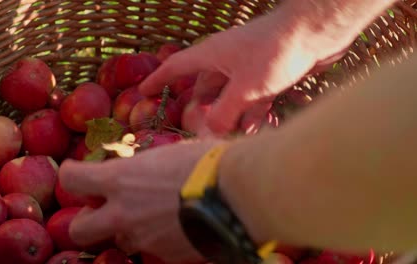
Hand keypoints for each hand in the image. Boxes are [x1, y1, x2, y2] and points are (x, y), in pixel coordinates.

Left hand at [58, 139, 222, 262]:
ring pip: (120, 242)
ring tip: (152, 217)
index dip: (72, 175)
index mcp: (119, 179)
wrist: (237, 196)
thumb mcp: (171, 154)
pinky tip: (177, 227)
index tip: (81, 172)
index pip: (72, 179)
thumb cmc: (206, 162)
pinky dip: (158, 240)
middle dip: (88, 219)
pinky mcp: (165, 256)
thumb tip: (148, 159)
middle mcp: (123, 213)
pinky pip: (152, 250)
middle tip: (107, 207)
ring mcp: (143, 238)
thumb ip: (149, 163)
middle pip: (79, 229)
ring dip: (129, 230)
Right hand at [139, 4, 349, 134]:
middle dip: (201, 109)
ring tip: (227, 139)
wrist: (317, 32)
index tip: (143, 92)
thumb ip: (224, 113)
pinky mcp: (267, 75)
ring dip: (229, 116)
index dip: (158, 80)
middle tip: (197, 131)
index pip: (176, 67)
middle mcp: (226, 60)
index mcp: (211, 55)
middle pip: (205, 87)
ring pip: (230, 96)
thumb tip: (208, 133)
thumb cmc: (274, 53)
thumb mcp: (244, 88)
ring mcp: (247, 67)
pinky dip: (250, 113)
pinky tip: (254, 131)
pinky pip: (252, 98)